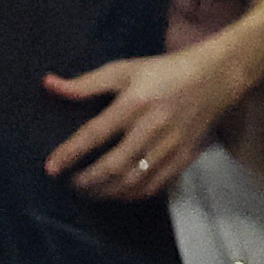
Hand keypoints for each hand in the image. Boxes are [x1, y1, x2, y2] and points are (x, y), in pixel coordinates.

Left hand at [42, 36, 244, 195]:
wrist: (215, 79)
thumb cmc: (164, 71)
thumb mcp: (124, 69)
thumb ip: (86, 82)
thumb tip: (49, 84)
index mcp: (134, 103)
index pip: (96, 133)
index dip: (71, 153)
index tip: (51, 168)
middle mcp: (152, 128)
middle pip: (115, 165)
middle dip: (89, 180)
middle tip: (72, 184)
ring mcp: (171, 146)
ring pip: (135, 180)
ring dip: (109, 191)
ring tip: (91, 192)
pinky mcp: (184, 157)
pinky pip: (157, 184)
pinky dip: (135, 194)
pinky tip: (121, 193)